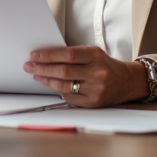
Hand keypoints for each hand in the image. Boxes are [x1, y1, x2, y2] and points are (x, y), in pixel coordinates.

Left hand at [23, 45, 148, 107]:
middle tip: (29, 66)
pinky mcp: (93, 102)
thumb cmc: (105, 65)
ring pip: (64, 86)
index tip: (35, 55)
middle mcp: (97, 73)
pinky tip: (52, 85)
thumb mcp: (93, 54)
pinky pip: (69, 97)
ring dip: (46, 80)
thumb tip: (46, 57)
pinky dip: (59, 91)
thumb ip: (73, 55)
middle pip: (63, 71)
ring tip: (36, 75)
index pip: (68, 55)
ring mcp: (96, 89)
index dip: (48, 55)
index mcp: (96, 56)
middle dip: (42, 68)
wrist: (127, 82)